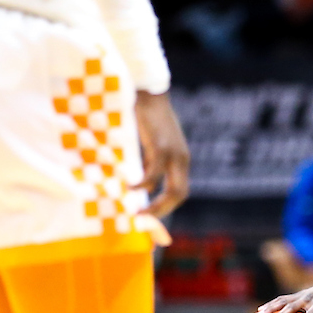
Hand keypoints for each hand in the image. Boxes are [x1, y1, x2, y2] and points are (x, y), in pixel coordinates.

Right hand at [134, 90, 189, 219]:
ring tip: (137, 211)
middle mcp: (182, 159)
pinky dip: (143, 185)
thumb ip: (151, 162)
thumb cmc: (146, 117)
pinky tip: (130, 188)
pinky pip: (154, 175)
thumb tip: (145, 184)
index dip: (167, 207)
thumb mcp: (152, 144)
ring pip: (173, 190)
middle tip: (143, 220)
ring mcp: (174, 154)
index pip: (180, 191)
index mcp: (180, 160)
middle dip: (162, 211)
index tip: (150, 216)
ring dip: (156, 205)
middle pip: (180, 194)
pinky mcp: (161, 147)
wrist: (148, 91)